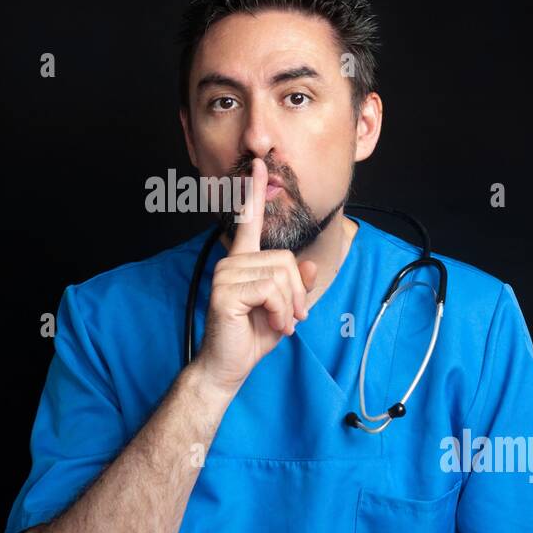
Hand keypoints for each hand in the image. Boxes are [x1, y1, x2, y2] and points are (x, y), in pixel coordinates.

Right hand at [193, 157, 318, 392]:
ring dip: (289, 306)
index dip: (254, 192)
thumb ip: (296, 287)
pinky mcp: (224, 291)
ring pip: (281, 276)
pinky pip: (270, 290)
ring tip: (280, 324)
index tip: (258, 165)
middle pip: (286, 260)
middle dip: (297, 293)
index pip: (247, 221)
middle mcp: (231, 262)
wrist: (228, 367)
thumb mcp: (284, 310)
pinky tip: (272, 324)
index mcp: (242, 261)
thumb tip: (308, 266)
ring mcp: (225, 274)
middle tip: (291, 318)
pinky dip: (280, 311)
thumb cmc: (251, 337)